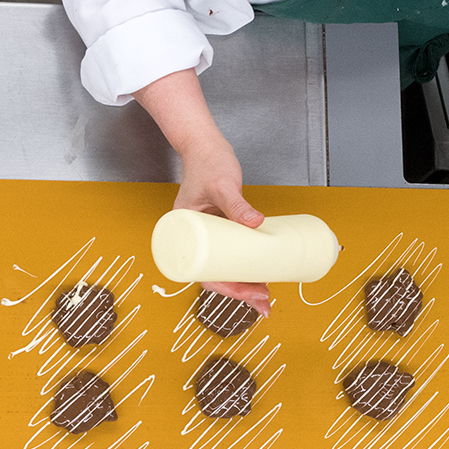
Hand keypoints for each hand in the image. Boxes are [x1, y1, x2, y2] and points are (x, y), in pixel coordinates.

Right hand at [174, 132, 270, 315]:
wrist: (206, 146)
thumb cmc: (206, 162)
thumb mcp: (222, 185)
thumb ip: (237, 204)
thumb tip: (256, 223)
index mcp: (183, 233)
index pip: (202, 272)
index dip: (225, 289)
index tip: (246, 293)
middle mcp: (194, 239)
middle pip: (215, 276)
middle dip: (240, 292)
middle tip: (264, 302)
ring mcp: (208, 235)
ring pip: (224, 268)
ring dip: (244, 284)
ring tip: (265, 296)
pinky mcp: (221, 230)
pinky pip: (231, 255)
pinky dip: (245, 268)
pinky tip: (261, 276)